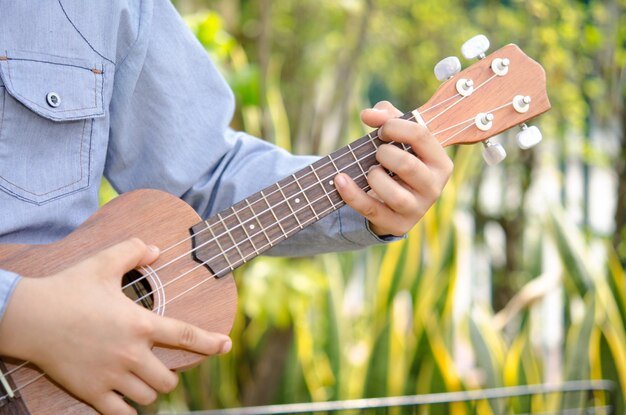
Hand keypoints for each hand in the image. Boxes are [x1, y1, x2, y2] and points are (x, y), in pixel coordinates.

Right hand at [0, 239, 230, 414]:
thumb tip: (155, 249)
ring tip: (141, 380)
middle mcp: (131, 353)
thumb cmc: (67, 288)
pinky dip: (126, 410)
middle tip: (160, 366)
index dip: (211, 343)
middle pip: (169, 379)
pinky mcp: (91, 391)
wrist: (28, 317)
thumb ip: (133, 251)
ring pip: (148, 396)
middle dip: (170, 374)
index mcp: (140, 323)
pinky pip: (120, 414)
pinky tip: (124, 400)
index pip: (186, 335)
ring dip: (150, 390)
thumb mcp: (103, 262)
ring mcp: (111, 375)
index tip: (226, 345)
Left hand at [334, 101, 452, 235]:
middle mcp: (434, 187)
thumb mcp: (397, 137)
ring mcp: (417, 209)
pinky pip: (372, 209)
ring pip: (393, 193)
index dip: (394, 126)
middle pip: (407, 164)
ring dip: (373, 176)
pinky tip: (340, 180)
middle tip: (377, 154)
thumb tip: (368, 114)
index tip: (380, 130)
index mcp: (440, 162)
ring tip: (369, 171)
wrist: (392, 202)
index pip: (421, 135)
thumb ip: (386, 117)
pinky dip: (352, 194)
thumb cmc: (396, 162)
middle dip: (383, 153)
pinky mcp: (398, 224)